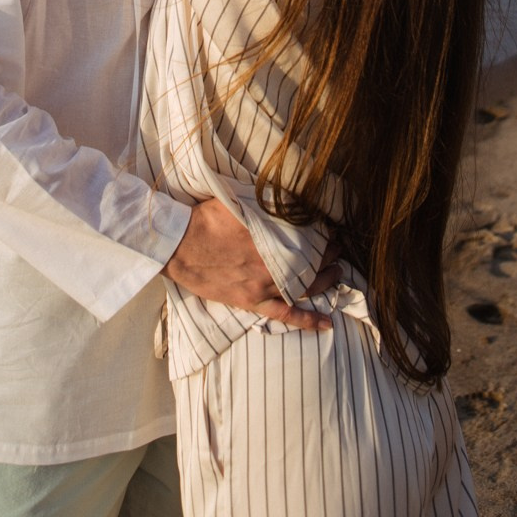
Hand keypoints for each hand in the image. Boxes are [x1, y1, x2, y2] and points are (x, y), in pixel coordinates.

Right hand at [162, 200, 336, 332]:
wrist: (178, 245)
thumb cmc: (205, 218)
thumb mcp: (237, 200)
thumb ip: (264, 201)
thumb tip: (286, 194)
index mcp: (269, 235)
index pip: (308, 235)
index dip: (323, 232)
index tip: (330, 228)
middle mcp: (271, 261)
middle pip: (312, 260)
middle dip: (329, 253)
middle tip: (337, 246)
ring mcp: (263, 285)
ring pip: (306, 286)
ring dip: (327, 279)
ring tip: (338, 272)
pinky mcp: (252, 301)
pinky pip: (284, 315)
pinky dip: (307, 320)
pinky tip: (326, 323)